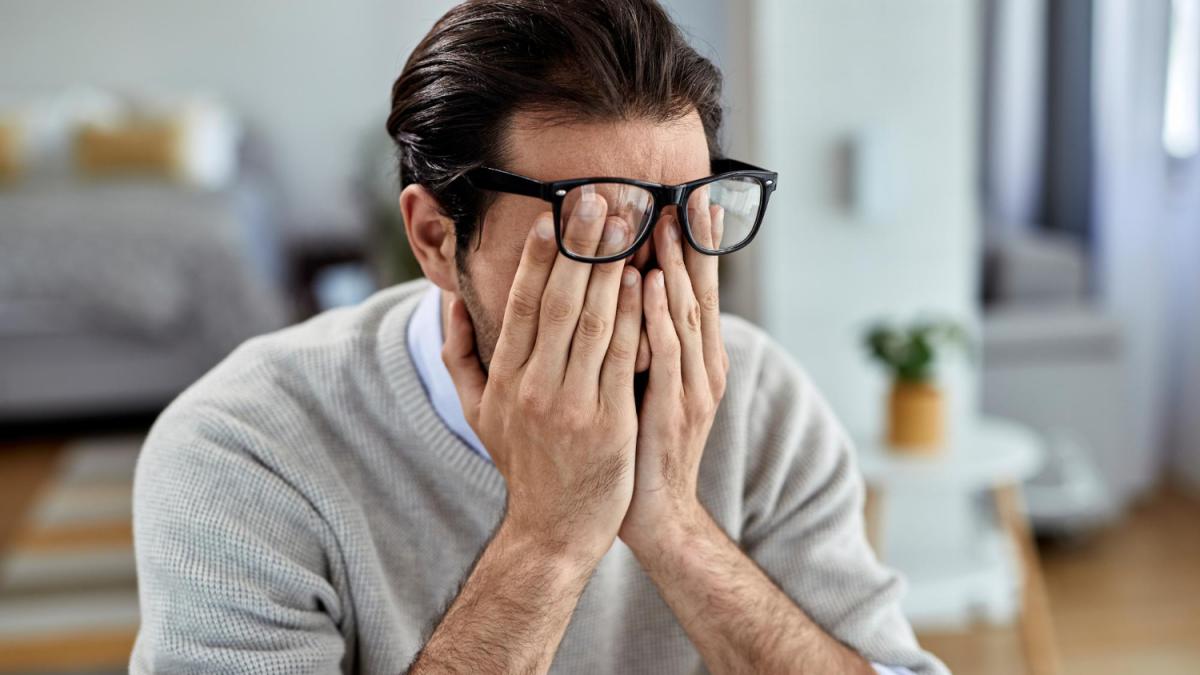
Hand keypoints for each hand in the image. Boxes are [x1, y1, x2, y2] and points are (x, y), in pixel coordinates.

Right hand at [442, 203, 643, 563]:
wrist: (554, 530)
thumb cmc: (521, 464)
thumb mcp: (477, 413)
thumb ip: (459, 355)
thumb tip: (449, 302)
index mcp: (504, 380)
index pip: (522, 306)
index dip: (537, 258)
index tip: (552, 215)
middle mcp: (534, 388)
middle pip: (559, 303)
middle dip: (580, 246)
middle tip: (599, 198)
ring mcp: (572, 406)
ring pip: (594, 322)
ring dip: (612, 268)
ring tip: (628, 224)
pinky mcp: (610, 422)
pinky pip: (624, 358)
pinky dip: (635, 316)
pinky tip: (647, 280)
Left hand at [619, 194, 728, 549]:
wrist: (655, 512)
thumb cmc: (641, 445)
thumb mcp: (647, 385)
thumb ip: (643, 341)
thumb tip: (624, 293)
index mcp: (697, 358)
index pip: (696, 290)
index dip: (694, 246)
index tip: (689, 199)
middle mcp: (703, 366)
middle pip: (699, 292)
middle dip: (692, 242)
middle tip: (685, 193)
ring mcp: (693, 387)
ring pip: (684, 315)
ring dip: (674, 265)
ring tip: (665, 219)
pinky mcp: (674, 409)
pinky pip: (666, 353)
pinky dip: (657, 315)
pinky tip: (647, 282)